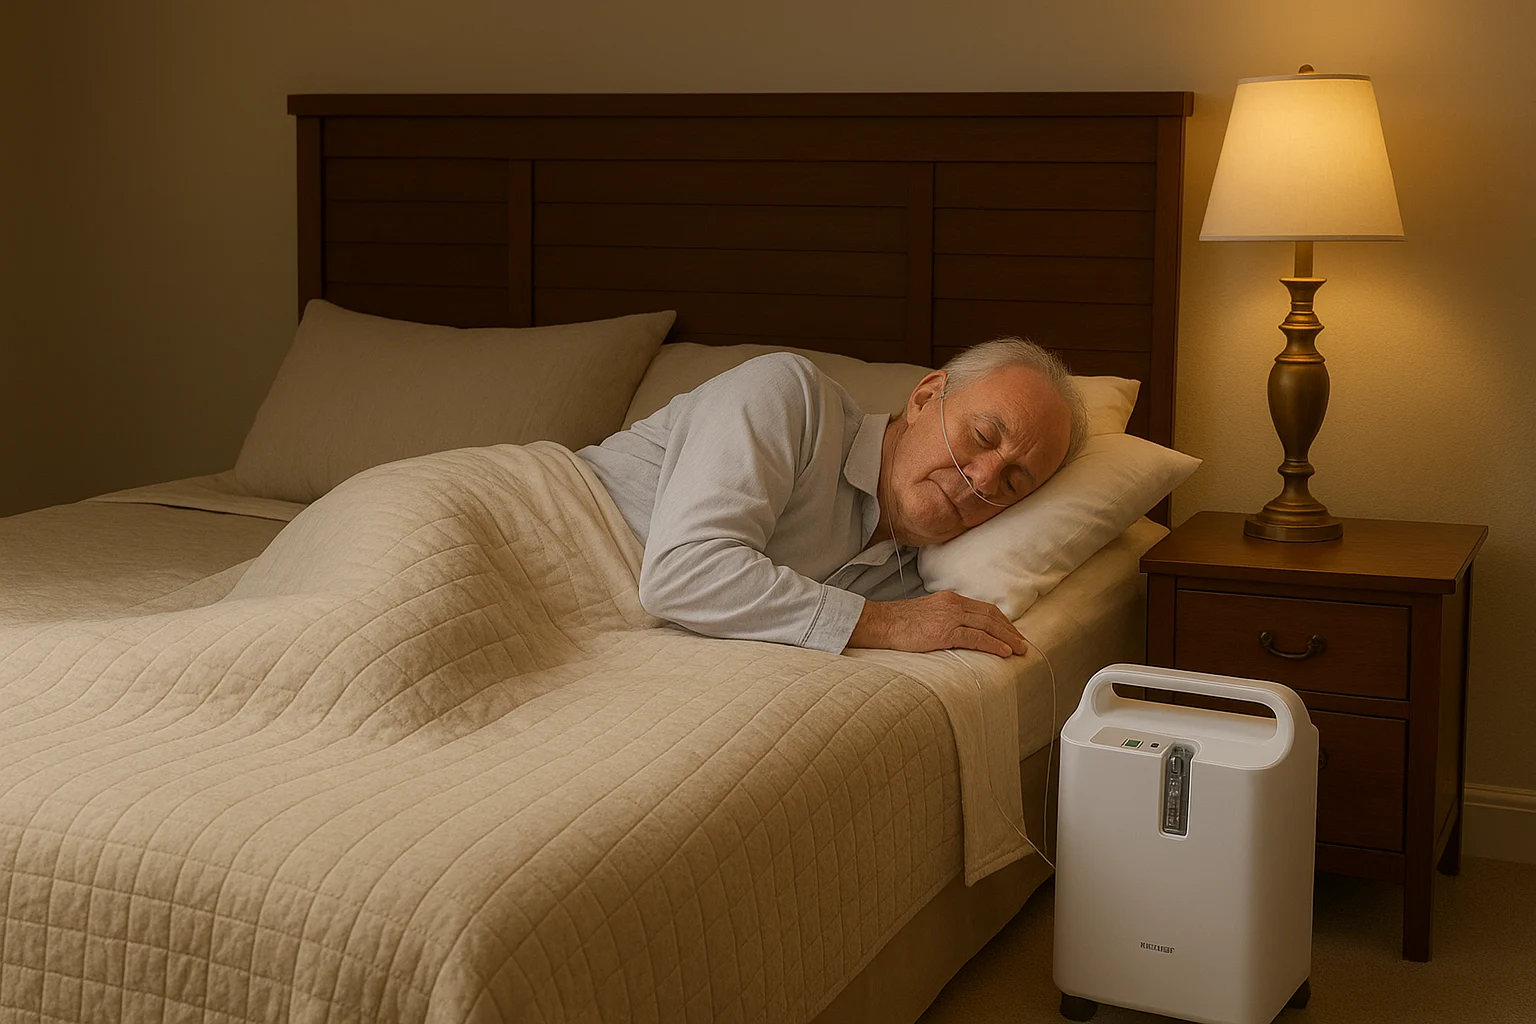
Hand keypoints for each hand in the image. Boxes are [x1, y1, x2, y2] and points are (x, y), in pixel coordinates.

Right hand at [846, 590, 1027, 657]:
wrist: (881, 623)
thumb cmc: (900, 624)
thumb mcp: (927, 615)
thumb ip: (945, 619)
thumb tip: (959, 633)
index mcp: (950, 599)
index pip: (984, 608)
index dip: (1002, 621)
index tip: (1012, 633)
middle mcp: (953, 604)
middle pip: (991, 615)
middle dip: (1010, 630)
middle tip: (1023, 643)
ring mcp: (950, 616)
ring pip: (988, 625)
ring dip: (1007, 638)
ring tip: (1020, 650)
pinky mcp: (945, 631)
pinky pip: (976, 638)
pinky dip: (993, 645)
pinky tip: (1004, 652)